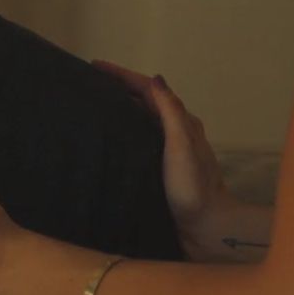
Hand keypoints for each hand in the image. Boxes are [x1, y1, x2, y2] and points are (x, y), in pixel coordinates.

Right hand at [92, 62, 232, 236]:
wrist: (205, 228)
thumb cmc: (193, 186)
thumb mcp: (182, 145)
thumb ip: (171, 113)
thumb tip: (155, 79)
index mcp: (180, 122)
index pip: (148, 89)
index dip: (122, 75)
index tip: (95, 66)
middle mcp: (174, 132)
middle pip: (143, 101)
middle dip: (118, 88)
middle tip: (88, 82)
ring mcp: (166, 150)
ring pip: (140, 120)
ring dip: (119, 107)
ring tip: (92, 103)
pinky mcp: (157, 168)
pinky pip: (136, 139)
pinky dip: (122, 130)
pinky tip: (107, 137)